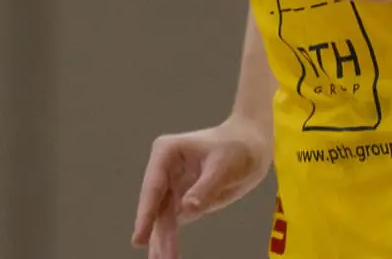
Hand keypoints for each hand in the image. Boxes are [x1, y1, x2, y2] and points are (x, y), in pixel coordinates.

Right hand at [132, 121, 271, 257]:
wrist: (252, 145)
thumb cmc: (238, 147)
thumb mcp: (224, 166)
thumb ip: (205, 188)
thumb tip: (187, 210)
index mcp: (167, 153)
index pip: (154, 187)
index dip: (145, 214)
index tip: (139, 238)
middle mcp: (164, 169)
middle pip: (156, 207)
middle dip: (157, 234)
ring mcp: (172, 185)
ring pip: (162, 218)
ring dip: (162, 241)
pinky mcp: (183, 199)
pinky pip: (173, 222)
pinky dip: (170, 239)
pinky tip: (164, 255)